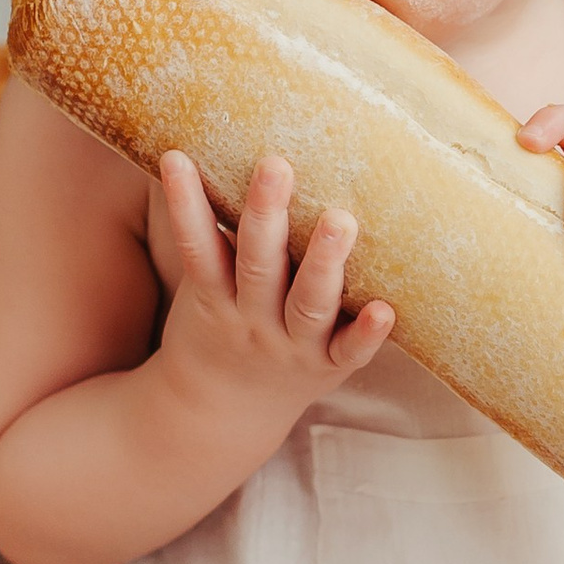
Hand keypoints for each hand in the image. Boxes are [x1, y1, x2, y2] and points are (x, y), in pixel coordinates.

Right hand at [156, 150, 393, 421]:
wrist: (218, 415)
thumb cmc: (215, 329)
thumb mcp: (201, 288)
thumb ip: (209, 233)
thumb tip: (196, 148)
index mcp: (214, 297)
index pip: (197, 245)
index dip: (185, 203)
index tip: (177, 157)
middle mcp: (252, 320)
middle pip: (258, 265)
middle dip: (266, 214)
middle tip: (276, 165)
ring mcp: (291, 346)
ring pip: (307, 303)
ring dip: (324, 262)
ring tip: (340, 219)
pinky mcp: (327, 367)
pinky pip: (349, 351)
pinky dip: (367, 334)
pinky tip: (387, 309)